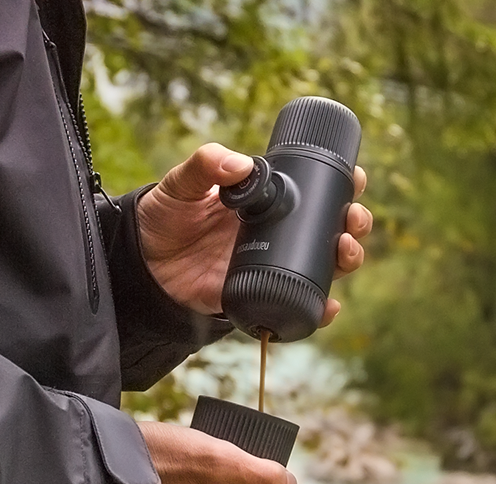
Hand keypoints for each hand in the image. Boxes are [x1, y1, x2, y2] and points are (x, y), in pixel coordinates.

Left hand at [135, 143, 372, 324]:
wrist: (140, 265)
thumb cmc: (163, 216)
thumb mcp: (181, 184)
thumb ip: (206, 166)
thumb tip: (242, 164)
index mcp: (266, 199)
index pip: (315, 188)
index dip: (342, 183)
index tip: (355, 178)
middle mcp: (277, 232)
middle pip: (331, 227)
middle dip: (354, 223)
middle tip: (352, 221)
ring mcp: (271, 264)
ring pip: (324, 264)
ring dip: (345, 259)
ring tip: (345, 252)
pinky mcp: (259, 295)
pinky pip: (297, 304)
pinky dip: (319, 308)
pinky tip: (329, 305)